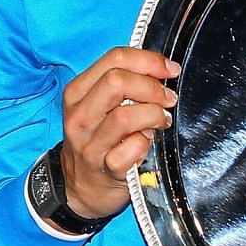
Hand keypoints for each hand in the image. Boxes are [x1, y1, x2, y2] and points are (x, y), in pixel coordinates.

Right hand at [58, 47, 179, 224]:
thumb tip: (160, 69)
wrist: (80, 186)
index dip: (148, 60)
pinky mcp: (106, 168)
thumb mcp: (97, 106)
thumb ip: (121, 84)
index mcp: (77, 92)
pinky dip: (147, 143)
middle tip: (167, 98)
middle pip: (117, 82)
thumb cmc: (96, 139)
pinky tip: (148, 144)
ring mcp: (90, 144)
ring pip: (126, 116)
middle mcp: (80, 116)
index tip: (168, 69)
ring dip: (153, 114)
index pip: (114, 59)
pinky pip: (134, 148)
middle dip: (151, 86)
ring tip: (161, 120)